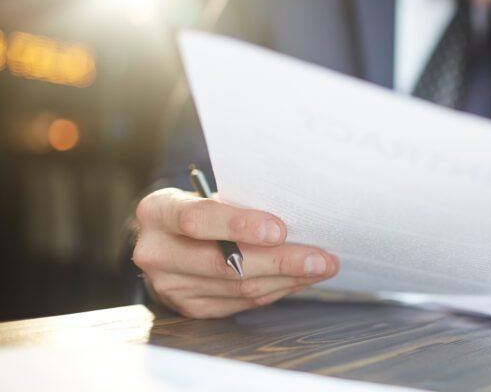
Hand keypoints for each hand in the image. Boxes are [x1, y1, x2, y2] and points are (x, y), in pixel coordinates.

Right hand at [133, 188, 339, 318]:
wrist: (168, 239)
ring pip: (239, 287)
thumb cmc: (201, 207)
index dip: (240, 225)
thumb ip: (239, 203)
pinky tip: (300, 279)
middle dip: (280, 261)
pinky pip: (243, 301)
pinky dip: (276, 289)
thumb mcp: (208, 194)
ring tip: (321, 267)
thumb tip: (297, 213)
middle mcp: (156, 252)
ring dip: (287, 278)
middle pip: (224, 263)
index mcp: (157, 211)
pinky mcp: (190, 307)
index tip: (280, 229)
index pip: (198, 219)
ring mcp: (170, 286)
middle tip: (320, 257)